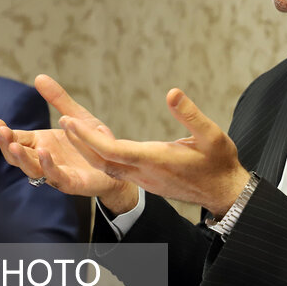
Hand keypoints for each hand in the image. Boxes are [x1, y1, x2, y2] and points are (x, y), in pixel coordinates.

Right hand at [0, 75, 136, 210]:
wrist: (118, 163)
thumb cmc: (94, 142)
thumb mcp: (77, 116)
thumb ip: (59, 100)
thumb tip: (39, 77)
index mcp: (42, 143)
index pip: (16, 139)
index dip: (4, 133)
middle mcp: (44, 159)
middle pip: (17, 156)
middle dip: (6, 144)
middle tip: (1, 131)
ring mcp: (56, 172)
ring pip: (31, 169)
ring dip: (21, 158)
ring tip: (14, 145)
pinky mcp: (71, 182)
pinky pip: (55, 176)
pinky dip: (47, 165)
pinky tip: (43, 152)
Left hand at [58, 87, 249, 217]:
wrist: (224, 192)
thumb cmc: (219, 163)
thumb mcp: (212, 134)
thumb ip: (191, 114)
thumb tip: (172, 93)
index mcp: (156, 160)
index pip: (113, 149)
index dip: (88, 137)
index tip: (69, 120)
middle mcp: (144, 173)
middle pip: (102, 160)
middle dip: (80, 142)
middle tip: (62, 121)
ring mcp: (144, 180)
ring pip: (107, 167)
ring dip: (88, 150)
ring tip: (72, 130)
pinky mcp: (147, 181)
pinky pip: (116, 171)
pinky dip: (100, 157)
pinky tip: (96, 146)